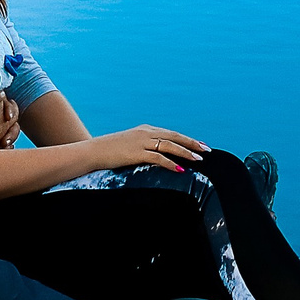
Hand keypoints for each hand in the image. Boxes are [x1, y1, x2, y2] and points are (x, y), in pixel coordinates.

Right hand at [88, 125, 209, 172]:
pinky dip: (170, 163)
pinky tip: (180, 169)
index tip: (200, 145)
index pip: (172, 133)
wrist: (92, 151)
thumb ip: (144, 147)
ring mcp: (141, 142)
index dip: (187, 139)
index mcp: (146, 130)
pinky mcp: (136, 153)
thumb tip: (157, 155)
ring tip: (198, 160)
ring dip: (185, 153)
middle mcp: (146, 133)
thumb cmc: (110, 151)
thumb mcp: (130, 145)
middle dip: (192, 143)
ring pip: (169, 145)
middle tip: (207, 150)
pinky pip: (158, 158)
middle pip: (175, 137)